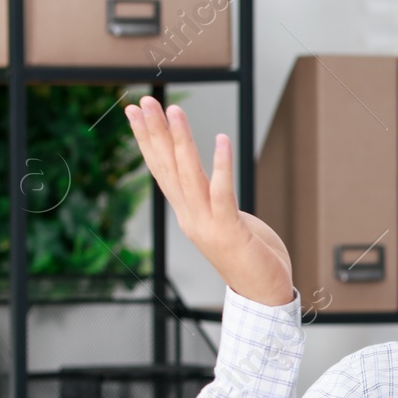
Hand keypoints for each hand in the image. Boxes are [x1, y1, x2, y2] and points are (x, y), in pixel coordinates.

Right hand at [124, 95, 293, 306]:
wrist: (262, 295)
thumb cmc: (250, 257)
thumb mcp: (227, 221)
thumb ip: (216, 200)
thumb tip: (214, 181)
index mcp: (188, 212)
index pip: (162, 169)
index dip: (147, 140)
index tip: (135, 112)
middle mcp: (191, 216)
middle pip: (168, 167)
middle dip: (155, 132)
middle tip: (144, 101)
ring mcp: (207, 224)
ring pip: (188, 175)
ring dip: (180, 141)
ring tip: (174, 111)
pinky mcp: (229, 230)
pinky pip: (223, 193)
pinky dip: (221, 165)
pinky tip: (221, 140)